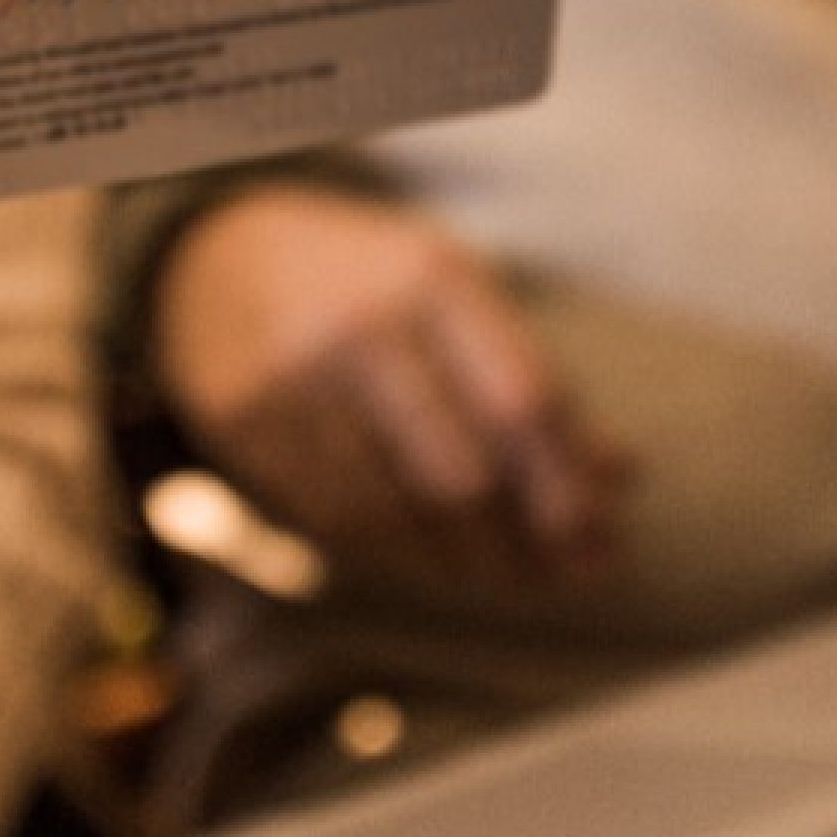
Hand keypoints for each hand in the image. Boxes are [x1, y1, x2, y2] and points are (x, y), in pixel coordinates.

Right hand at [153, 185, 629, 591]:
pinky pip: (331, 518)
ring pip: (394, 512)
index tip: (602, 545)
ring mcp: (290, 374)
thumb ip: (530, 376)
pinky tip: (426, 562)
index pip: (522, 403)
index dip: (568, 489)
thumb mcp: (453, 293)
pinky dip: (391, 553)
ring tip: (503, 582)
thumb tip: (621, 476)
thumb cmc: (367, 281)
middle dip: (521, 546)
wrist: (215, 253)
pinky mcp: (240, 420)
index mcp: (432, 275)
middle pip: (462, 475)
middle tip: (559, 583)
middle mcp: (359, 321)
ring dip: (461, 565)